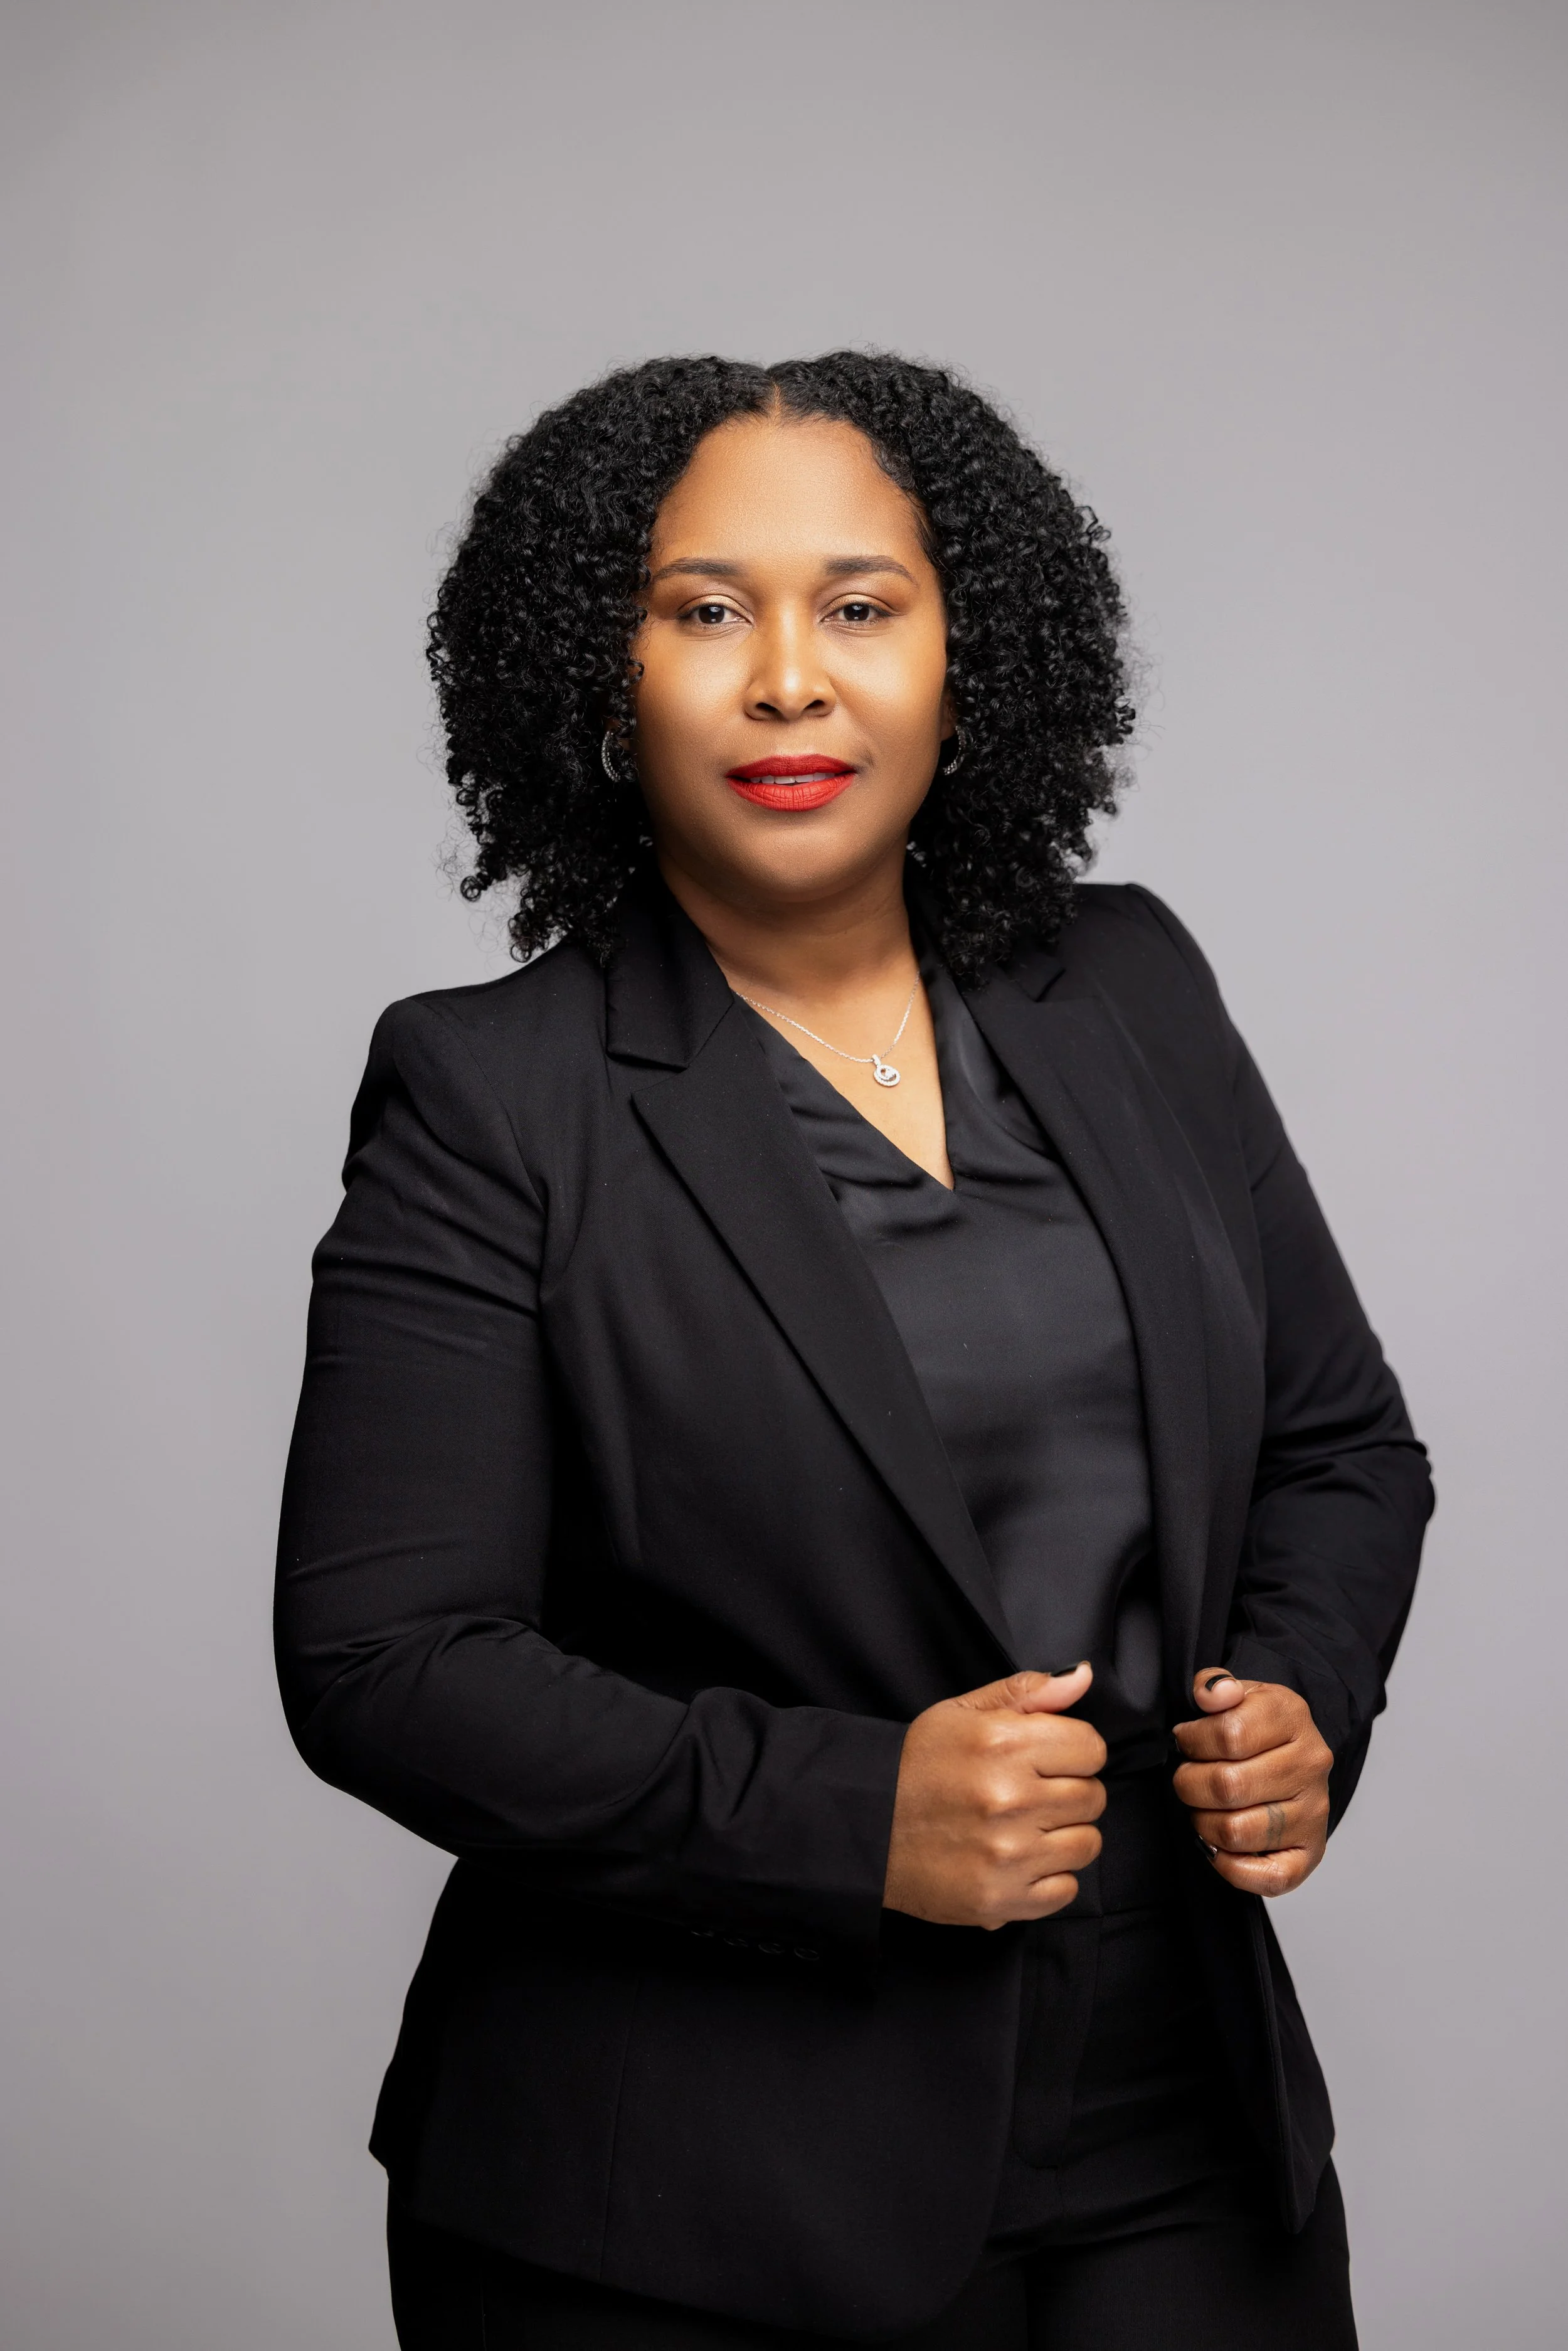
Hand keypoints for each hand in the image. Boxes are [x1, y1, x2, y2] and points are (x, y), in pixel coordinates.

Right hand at [883, 1664, 1105, 1929]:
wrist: (864, 1828)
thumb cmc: (916, 1766)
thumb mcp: (962, 1713)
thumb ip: (1027, 1692)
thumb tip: (1083, 1678)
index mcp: (1003, 1743)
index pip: (1092, 1748)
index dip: (1074, 1751)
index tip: (1050, 1759)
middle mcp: (1010, 1799)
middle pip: (1093, 1797)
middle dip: (1070, 1791)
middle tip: (1032, 1794)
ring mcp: (1008, 1854)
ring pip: (1087, 1844)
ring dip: (1064, 1836)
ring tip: (1026, 1828)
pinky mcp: (1001, 1899)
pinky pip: (1066, 1890)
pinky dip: (1048, 1878)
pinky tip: (1018, 1861)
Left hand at [1173, 1670, 1332, 1895]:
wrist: (1293, 1754)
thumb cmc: (1255, 1727)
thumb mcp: (1236, 1693)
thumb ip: (1214, 1685)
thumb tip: (1211, 1694)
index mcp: (1293, 1716)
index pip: (1229, 1734)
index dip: (1193, 1741)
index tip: (1186, 1742)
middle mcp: (1311, 1765)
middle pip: (1228, 1786)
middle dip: (1190, 1784)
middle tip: (1188, 1779)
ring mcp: (1314, 1812)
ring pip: (1237, 1832)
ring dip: (1203, 1824)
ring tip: (1203, 1809)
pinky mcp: (1310, 1853)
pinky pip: (1267, 1878)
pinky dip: (1231, 1867)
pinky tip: (1219, 1846)